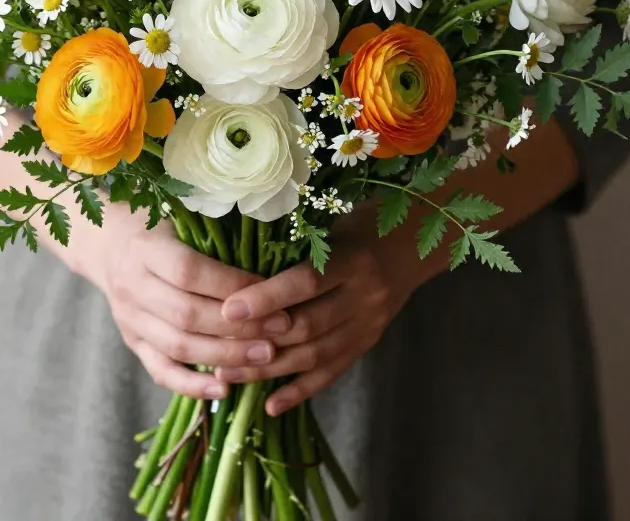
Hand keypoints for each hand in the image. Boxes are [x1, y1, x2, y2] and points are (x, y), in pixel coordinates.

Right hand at [97, 219, 292, 400]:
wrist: (111, 245)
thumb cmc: (162, 228)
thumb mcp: (182, 219)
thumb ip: (216, 237)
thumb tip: (270, 265)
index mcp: (145, 248)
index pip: (188, 271)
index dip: (230, 285)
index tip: (270, 290)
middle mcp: (131, 285)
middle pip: (186, 314)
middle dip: (238, 326)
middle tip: (280, 328)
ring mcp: (129, 319)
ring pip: (178, 346)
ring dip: (225, 355)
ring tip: (266, 356)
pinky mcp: (133, 343)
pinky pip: (161, 371)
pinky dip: (193, 385)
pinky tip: (224, 390)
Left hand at [216, 212, 438, 415]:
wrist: (413, 243)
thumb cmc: (361, 224)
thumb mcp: (332, 224)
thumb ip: (296, 247)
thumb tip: (238, 267)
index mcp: (354, 258)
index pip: (306, 283)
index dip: (267, 298)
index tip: (228, 309)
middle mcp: (365, 295)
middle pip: (308, 326)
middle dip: (259, 339)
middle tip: (215, 347)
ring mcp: (369, 324)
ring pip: (314, 356)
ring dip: (269, 370)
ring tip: (227, 375)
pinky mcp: (367, 343)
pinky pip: (331, 373)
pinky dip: (299, 391)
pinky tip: (270, 405)